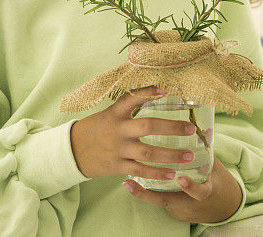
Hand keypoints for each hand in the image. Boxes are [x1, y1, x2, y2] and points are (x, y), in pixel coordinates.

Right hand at [70, 85, 196, 179]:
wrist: (71, 151)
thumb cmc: (96, 129)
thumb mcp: (108, 114)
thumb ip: (128, 108)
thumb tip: (156, 92)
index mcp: (115, 113)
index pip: (133, 98)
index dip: (149, 92)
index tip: (166, 88)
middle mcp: (118, 130)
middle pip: (148, 126)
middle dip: (172, 127)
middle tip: (191, 129)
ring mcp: (118, 149)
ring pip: (148, 152)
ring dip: (171, 155)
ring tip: (190, 155)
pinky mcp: (117, 166)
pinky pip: (140, 170)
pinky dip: (157, 173)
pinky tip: (172, 174)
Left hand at [123, 156, 242, 223]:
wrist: (217, 207)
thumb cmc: (214, 182)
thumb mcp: (215, 169)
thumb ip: (208, 152)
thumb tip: (205, 128)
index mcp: (205, 192)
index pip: (199, 192)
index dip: (191, 187)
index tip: (182, 179)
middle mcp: (188, 203)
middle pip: (167, 201)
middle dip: (150, 194)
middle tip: (134, 181)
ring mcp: (177, 208)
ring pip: (157, 201)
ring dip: (141, 192)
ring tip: (126, 182)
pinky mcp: (170, 208)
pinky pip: (155, 199)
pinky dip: (143, 192)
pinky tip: (129, 183)